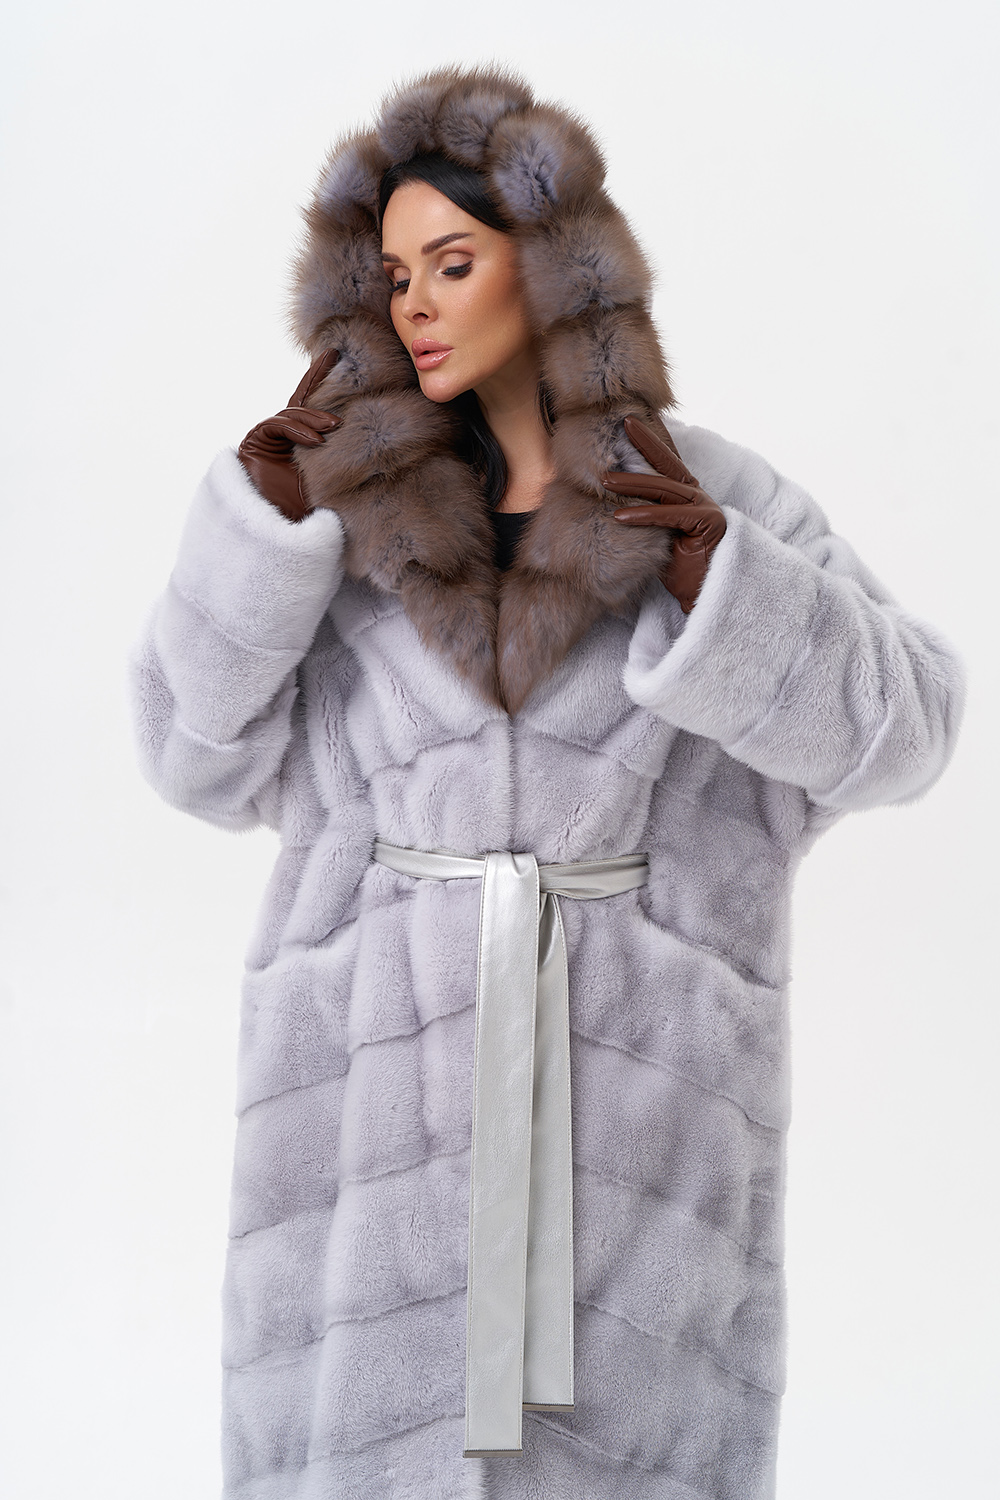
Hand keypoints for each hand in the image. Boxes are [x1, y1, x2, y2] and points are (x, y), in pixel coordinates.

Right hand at [237, 349, 341, 521]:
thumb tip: (371, 446)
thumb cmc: (307, 515)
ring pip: (289, 416)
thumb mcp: (332, 481)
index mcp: (299, 444)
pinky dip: (296, 431)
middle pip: (298, 404)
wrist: (278, 536)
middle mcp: (280, 438)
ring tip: (332, 430)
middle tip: (337, 384)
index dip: (318, 378)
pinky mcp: (252, 444)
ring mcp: (264, 440)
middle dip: (316, 388)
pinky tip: (315, 441)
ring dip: (311, 421)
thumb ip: (340, 459)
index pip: (310, 406)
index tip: (335, 354)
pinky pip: (276, 426)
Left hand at [603, 416, 726, 613]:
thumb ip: (646, 517)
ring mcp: (706, 508)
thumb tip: (614, 506)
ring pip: (664, 490)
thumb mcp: (658, 537)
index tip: (630, 424)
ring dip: (632, 485)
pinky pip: (669, 516)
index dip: (651, 443)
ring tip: (604, 481)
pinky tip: (620, 517)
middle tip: (622, 427)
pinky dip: (644, 516)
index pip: (667, 464)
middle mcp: (699, 497)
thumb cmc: (681, 568)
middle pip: (667, 468)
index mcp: (688, 497)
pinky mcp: (707, 523)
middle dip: (645, 445)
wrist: (705, 593)